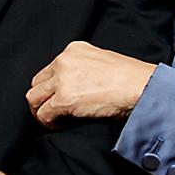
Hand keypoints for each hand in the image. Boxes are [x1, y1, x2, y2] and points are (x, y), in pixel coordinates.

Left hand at [26, 40, 154, 125]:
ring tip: (52, 119)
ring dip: (41, 111)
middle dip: (42, 98)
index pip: (49, 69)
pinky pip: (44, 114)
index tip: (57, 97)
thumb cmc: (129, 78)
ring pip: (34, 98)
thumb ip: (83, 69)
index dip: (51, 87)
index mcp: (73, 50)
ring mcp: (62, 80)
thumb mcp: (101, 61)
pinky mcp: (64, 99)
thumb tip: (75, 87)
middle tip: (50, 111)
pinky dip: (48, 123)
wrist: (140, 86)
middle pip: (37, 83)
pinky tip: (59, 125)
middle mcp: (63, 61)